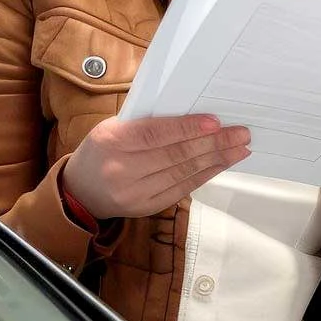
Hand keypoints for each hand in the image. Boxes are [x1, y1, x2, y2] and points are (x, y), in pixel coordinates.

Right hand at [62, 114, 250, 220]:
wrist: (80, 191)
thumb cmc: (103, 149)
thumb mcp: (113, 126)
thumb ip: (147, 121)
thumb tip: (193, 112)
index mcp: (112, 141)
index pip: (155, 134)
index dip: (188, 128)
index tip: (216, 123)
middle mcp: (122, 169)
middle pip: (175, 155)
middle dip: (213, 144)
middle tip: (241, 134)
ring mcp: (135, 193)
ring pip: (183, 173)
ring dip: (216, 160)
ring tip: (240, 148)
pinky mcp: (146, 207)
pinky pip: (182, 189)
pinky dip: (205, 174)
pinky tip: (221, 164)